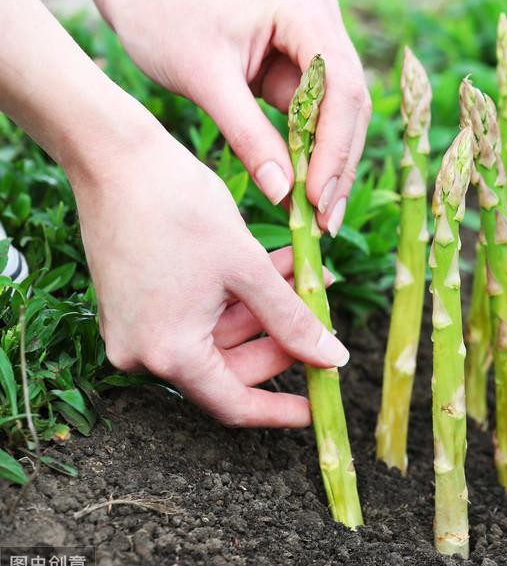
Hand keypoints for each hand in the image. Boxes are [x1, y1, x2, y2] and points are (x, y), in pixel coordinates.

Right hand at [74, 116, 350, 426]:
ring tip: (310, 274)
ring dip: (267, 309)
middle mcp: (143, 351)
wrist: (114, 155)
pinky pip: (198, 314)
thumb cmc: (179, 207)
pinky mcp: (135, 302)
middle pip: (230, 367)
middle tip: (325, 313)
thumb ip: (292, 320)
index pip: (234, 403)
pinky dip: (238, 296)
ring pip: (219, 333)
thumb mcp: (248, 268)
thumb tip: (334, 360)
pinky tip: (276, 265)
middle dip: (283, 340)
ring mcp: (135, 327)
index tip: (319, 408)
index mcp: (168, 353)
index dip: (281, 410)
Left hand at [100, 0, 369, 235]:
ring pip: (339, 115)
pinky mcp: (301, 65)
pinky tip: (302, 194)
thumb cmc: (164, 19)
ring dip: (328, 164)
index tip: (318, 197)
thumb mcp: (205, 80)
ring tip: (317, 218)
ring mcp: (316, 44)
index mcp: (306, 11)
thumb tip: (284, 194)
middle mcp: (323, 23)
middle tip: (326, 220)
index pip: (340, 87)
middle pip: (350, 104)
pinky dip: (308, 153)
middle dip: (338, 163)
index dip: (335, 146)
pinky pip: (315, 116)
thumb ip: (248, 136)